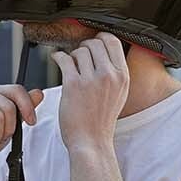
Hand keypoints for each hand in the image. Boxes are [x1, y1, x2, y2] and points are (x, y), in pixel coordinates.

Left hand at [51, 32, 128, 149]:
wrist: (91, 141)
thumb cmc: (101, 120)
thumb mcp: (119, 94)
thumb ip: (115, 73)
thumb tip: (104, 52)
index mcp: (122, 76)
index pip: (113, 41)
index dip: (100, 38)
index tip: (93, 43)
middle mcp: (109, 76)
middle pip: (95, 43)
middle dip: (85, 47)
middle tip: (80, 57)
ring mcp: (91, 80)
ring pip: (79, 51)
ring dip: (72, 55)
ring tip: (71, 65)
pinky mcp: (73, 85)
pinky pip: (64, 59)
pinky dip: (58, 57)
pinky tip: (57, 59)